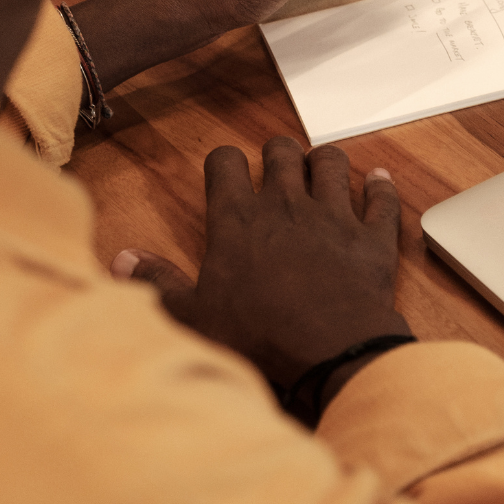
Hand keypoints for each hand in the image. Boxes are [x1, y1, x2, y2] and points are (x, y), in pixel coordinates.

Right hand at [111, 138, 411, 411]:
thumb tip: (121, 261)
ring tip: (322, 169)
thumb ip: (158, 282)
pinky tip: (380, 181)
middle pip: (282, 150)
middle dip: (278, 152)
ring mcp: (333, 216)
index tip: (226, 172)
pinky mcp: (372, 237)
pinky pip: (382, 198)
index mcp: (237, 218)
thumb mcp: (193, 316)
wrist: (327, 353)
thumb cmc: (258, 337)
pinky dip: (382, 186)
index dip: (225, 162)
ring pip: (332, 162)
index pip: (225, 163)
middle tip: (278, 166)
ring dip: (325, 161)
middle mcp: (285, 204)